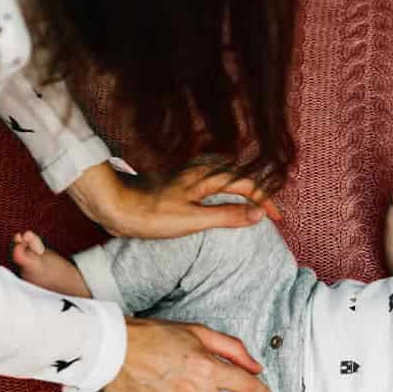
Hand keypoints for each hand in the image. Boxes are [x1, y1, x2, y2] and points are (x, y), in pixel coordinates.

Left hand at [67, 160, 282, 238]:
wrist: (115, 206)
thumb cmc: (150, 214)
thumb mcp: (193, 219)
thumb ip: (227, 215)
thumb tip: (257, 214)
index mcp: (208, 177)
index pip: (248, 186)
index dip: (266, 201)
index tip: (277, 218)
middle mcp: (201, 171)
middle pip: (239, 178)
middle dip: (258, 193)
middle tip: (271, 212)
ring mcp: (189, 176)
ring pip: (225, 179)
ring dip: (242, 191)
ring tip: (253, 206)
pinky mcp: (178, 184)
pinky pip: (212, 184)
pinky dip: (226, 192)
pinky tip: (221, 201)